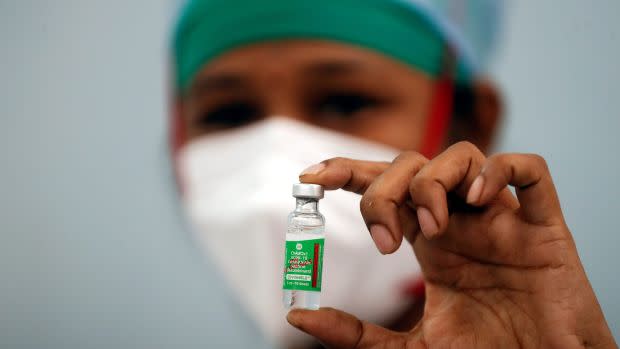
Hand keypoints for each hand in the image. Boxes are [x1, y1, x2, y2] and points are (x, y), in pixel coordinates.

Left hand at [288, 142, 616, 348]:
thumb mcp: (410, 347)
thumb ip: (356, 333)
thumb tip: (298, 316)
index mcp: (428, 240)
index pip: (383, 185)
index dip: (346, 170)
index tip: (309, 177)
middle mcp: (460, 219)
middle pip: (411, 166)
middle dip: (383, 188)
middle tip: (384, 239)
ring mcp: (500, 218)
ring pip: (461, 156)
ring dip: (433, 183)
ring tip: (432, 229)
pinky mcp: (544, 225)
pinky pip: (528, 169)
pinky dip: (500, 170)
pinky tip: (479, 198)